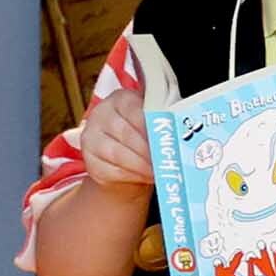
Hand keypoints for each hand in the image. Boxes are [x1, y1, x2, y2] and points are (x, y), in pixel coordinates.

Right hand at [72, 51, 156, 193]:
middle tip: (167, 159)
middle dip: (149, 149)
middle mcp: (101, 115)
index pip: (134, 109)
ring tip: (159, 171)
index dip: (151, 126)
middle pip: (125, 133)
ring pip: (117, 153)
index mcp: (120, 99)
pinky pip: (111, 170)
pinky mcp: (90, 161)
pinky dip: (131, 175)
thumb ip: (163, 120)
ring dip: (141, 165)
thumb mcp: (152, 120)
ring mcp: (91, 138)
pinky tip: (146, 177)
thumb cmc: (144, 134)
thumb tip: (185, 128)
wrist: (123, 157)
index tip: (167, 138)